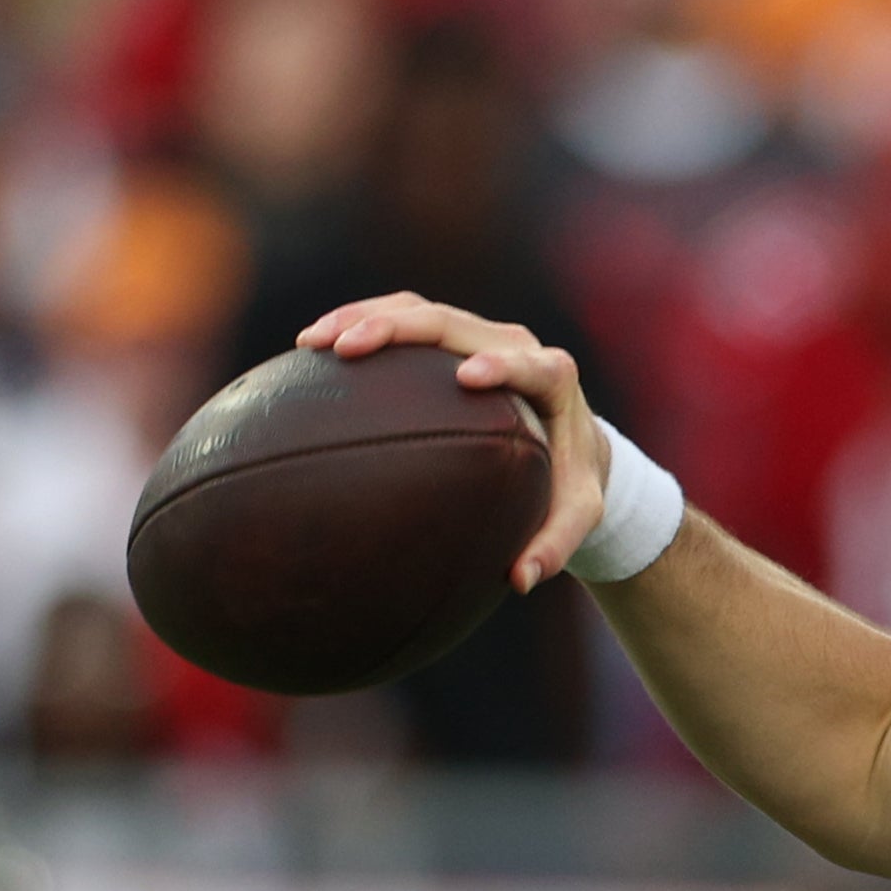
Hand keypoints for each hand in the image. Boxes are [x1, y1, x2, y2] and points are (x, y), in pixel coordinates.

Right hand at [298, 295, 611, 592]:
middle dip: (399, 329)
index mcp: (553, 378)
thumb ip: (555, 546)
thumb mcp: (577, 516)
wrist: (572, 442)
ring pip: (419, 310)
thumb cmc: (570, 482)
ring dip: (364, 318)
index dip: (500, 365)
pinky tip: (313, 347)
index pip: (529, 364)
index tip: (467, 377)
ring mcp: (479, 334)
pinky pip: (402, 317)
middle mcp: (515, 344)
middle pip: (454, 322)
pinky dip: (358, 322)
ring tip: (313, 342)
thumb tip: (520, 580)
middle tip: (347, 348)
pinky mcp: (451, 336)